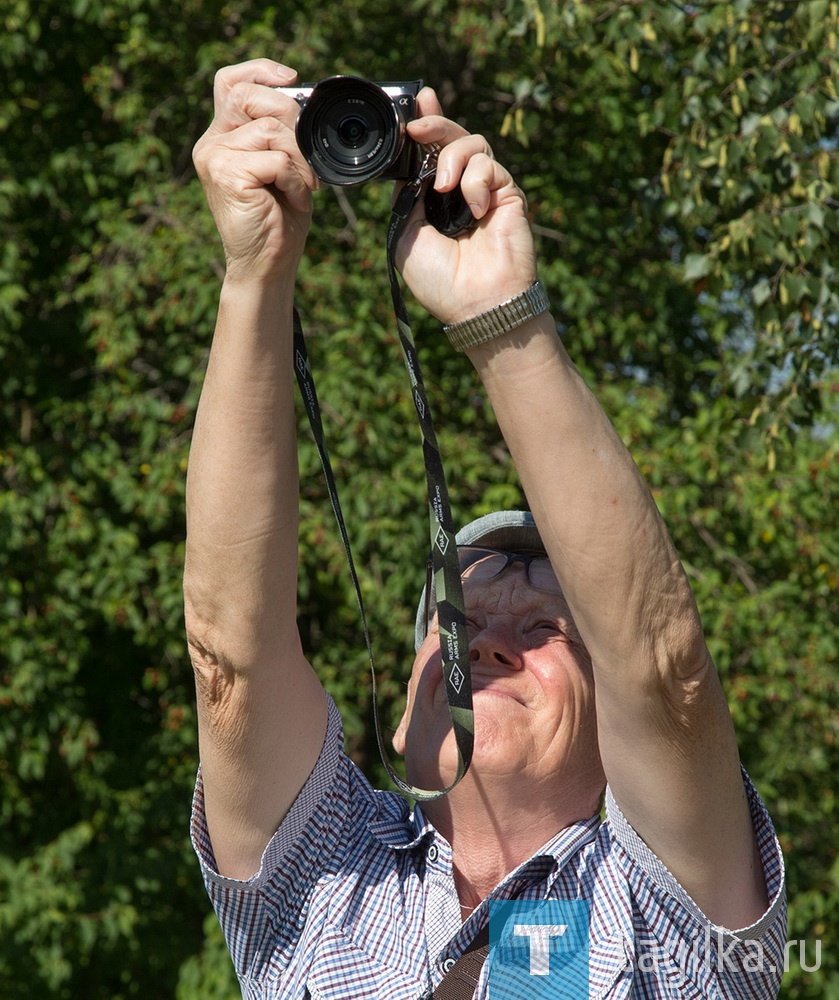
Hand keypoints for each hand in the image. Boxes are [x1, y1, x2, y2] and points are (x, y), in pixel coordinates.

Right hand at [192, 59, 319, 283]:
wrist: (267, 265)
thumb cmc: (278, 220)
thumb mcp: (283, 168)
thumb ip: (281, 134)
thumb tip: (302, 102)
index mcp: (224, 137)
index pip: (231, 82)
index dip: (260, 70)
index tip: (291, 79)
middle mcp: (212, 143)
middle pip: (251, 96)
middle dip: (292, 118)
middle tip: (307, 157)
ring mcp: (214, 158)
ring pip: (271, 128)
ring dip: (300, 160)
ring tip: (304, 188)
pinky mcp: (225, 174)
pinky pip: (276, 159)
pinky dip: (296, 180)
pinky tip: (295, 201)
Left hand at [395, 89, 537, 324]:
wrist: (476, 303)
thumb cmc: (440, 281)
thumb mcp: (404, 234)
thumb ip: (405, 196)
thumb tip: (409, 162)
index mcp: (432, 201)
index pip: (429, 154)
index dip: (425, 125)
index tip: (414, 105)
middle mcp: (459, 192)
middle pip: (450, 140)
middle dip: (434, 125)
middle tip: (418, 127)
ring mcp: (485, 192)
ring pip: (472, 144)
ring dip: (453, 158)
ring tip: (444, 188)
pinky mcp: (508, 195)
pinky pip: (491, 166)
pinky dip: (477, 181)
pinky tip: (475, 208)